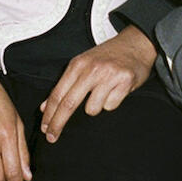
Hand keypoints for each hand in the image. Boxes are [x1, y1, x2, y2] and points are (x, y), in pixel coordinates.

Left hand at [39, 26, 156, 141]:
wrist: (137, 42)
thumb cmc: (108, 55)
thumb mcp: (83, 64)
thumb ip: (64, 85)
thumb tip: (45, 108)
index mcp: (78, 64)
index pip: (58, 94)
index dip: (49, 115)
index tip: (45, 129)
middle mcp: (92, 68)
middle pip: (69, 104)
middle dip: (58, 124)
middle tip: (52, 137)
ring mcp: (109, 74)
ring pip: (92, 109)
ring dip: (95, 106)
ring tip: (103, 93)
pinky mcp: (125, 81)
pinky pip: (110, 106)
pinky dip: (112, 102)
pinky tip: (116, 90)